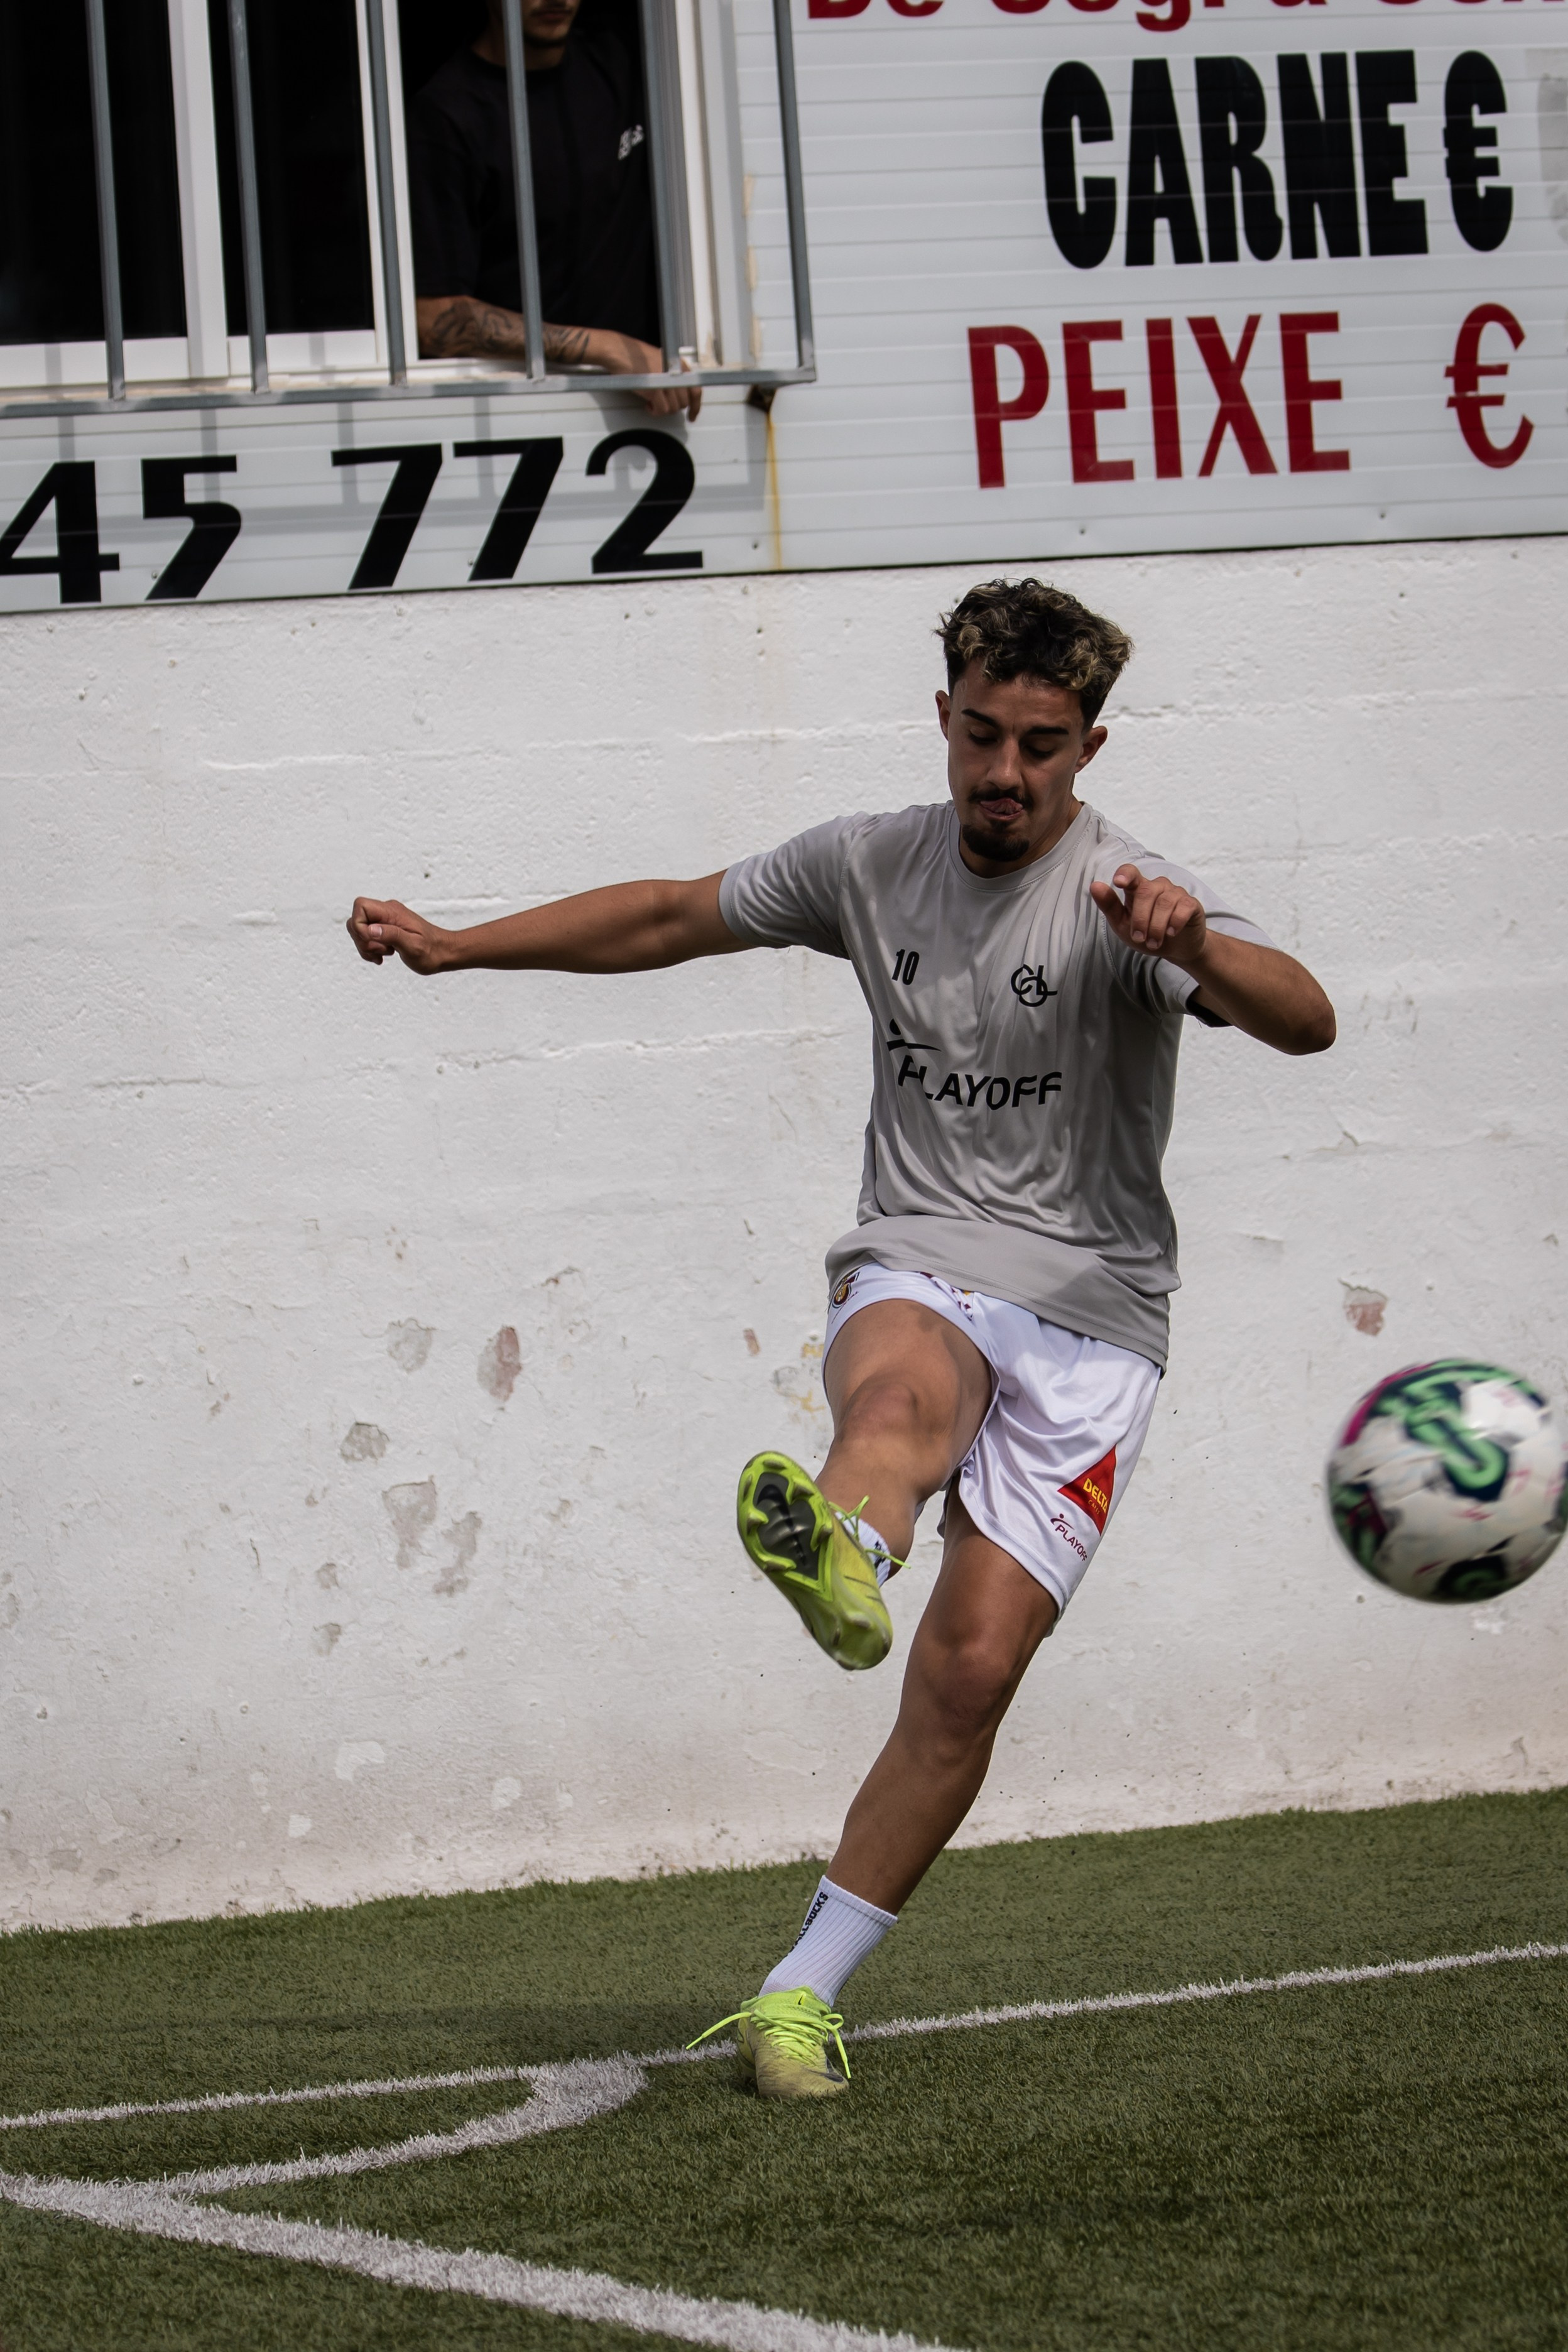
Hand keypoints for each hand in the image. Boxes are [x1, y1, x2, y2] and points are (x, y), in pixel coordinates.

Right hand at [345, 896, 450, 973]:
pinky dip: (370, 949)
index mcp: (392, 912)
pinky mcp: (386, 929)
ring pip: (359, 930)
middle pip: (356, 920)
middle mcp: (387, 912)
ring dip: (366, 946)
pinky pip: (367, 936)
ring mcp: (386, 920)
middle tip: (383, 950)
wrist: (444, 952)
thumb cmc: (432, 951)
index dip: (359, 926)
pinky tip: (383, 956)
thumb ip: (391, 935)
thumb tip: (370, 929)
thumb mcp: (413, 946)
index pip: (360, 906)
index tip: (375, 941)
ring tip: (386, 953)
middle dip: (362, 940)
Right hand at [589, 331, 702, 418]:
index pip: (696, 390)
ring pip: (673, 408)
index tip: (692, 415)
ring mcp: (666, 381)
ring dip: (662, 409)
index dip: (695, 406)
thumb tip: (679, 397)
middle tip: (661, 404)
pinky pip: (662, 410)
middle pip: (683, 402)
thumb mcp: (661, 364)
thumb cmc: (637, 358)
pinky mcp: (655, 389)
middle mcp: (676, 373)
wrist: (621, 352)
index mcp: (679, 365)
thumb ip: (673, 378)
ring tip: (652, 402)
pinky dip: (655, 411)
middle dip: (672, 407)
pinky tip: (648, 405)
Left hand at [1089, 864, 1207, 966]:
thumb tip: (1094, 885)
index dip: (1125, 874)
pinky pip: (1183, 907)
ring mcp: (1175, 893)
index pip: (1131, 872)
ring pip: (1164, 902)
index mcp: (1138, 888)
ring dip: (1156, 926)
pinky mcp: (1191, 903)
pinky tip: (1171, 933)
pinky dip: (1175, 922)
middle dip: (1141, 918)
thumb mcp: (1123, 924)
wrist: (1175, 949)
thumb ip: (1110, 906)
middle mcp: (1157, 886)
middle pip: (1146, 892)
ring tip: (1154, 943)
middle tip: (1140, 938)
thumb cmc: (1147, 934)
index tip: (1118, 882)